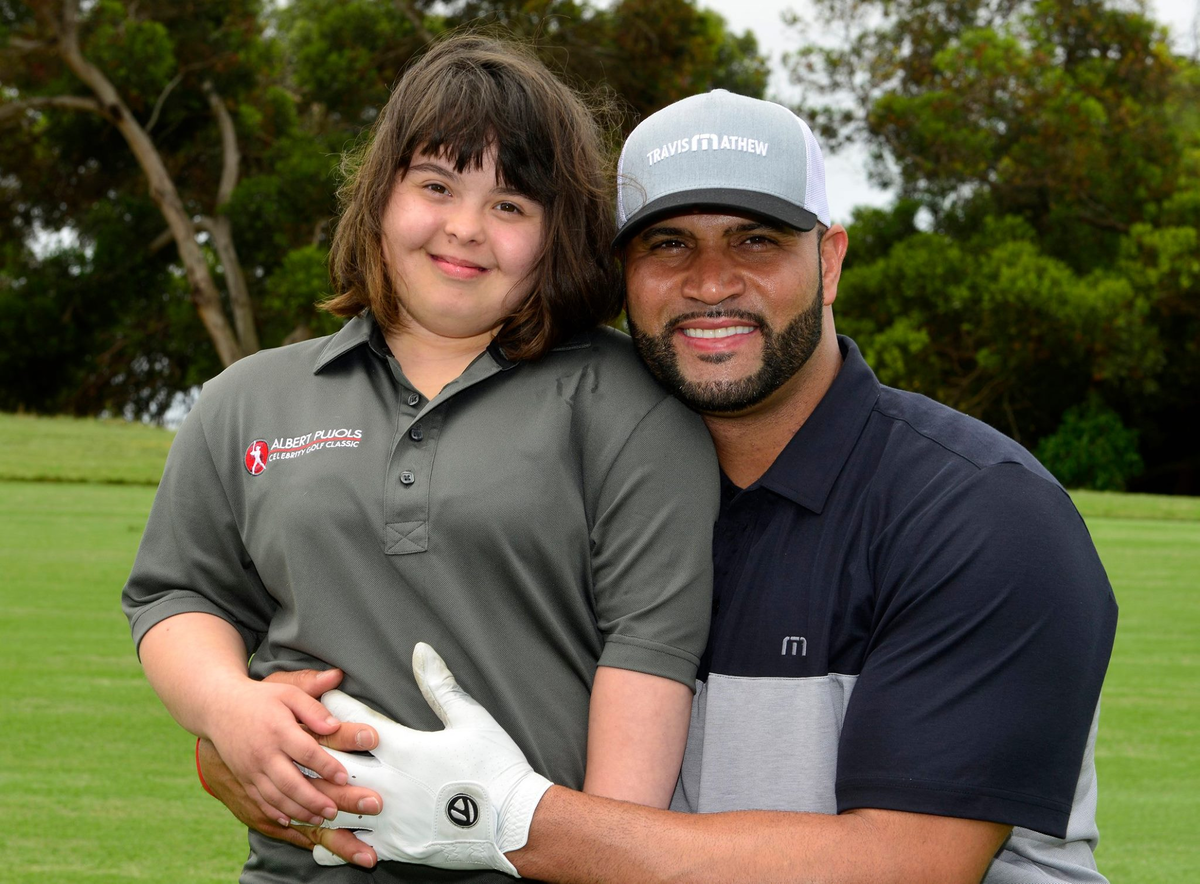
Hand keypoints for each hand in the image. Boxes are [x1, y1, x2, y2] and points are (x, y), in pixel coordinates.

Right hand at [202, 668, 380, 833]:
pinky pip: (260, 801)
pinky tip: (291, 820)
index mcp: (278, 730)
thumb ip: (313, 709)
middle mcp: (264, 754)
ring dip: (299, 811)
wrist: (219, 708)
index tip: (343, 778)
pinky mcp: (243, 778)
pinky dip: (275, 813)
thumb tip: (335, 726)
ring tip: (319, 818)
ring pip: (276, 798)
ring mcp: (251, 769)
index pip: (306, 753)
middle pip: (291, 783)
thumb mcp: (289, 693)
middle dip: (314, 800)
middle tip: (334, 810)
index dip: (326, 767)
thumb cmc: (261, 699)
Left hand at [312, 643, 552, 876]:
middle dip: (312, 749)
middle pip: (331, 763)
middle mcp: (387, 782)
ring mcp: (388, 818)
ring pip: (333, 806)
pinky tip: (319, 831)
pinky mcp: (395, 846)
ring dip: (315, 793)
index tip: (321, 695)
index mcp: (403, 748)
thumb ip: (440, 685)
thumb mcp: (471, 718)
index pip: (354, 720)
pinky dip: (333, 835)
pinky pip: (351, 843)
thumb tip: (421, 650)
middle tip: (297, 736)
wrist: (513, 822)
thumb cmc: (495, 766)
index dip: (334, 704)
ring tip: (298, 784)